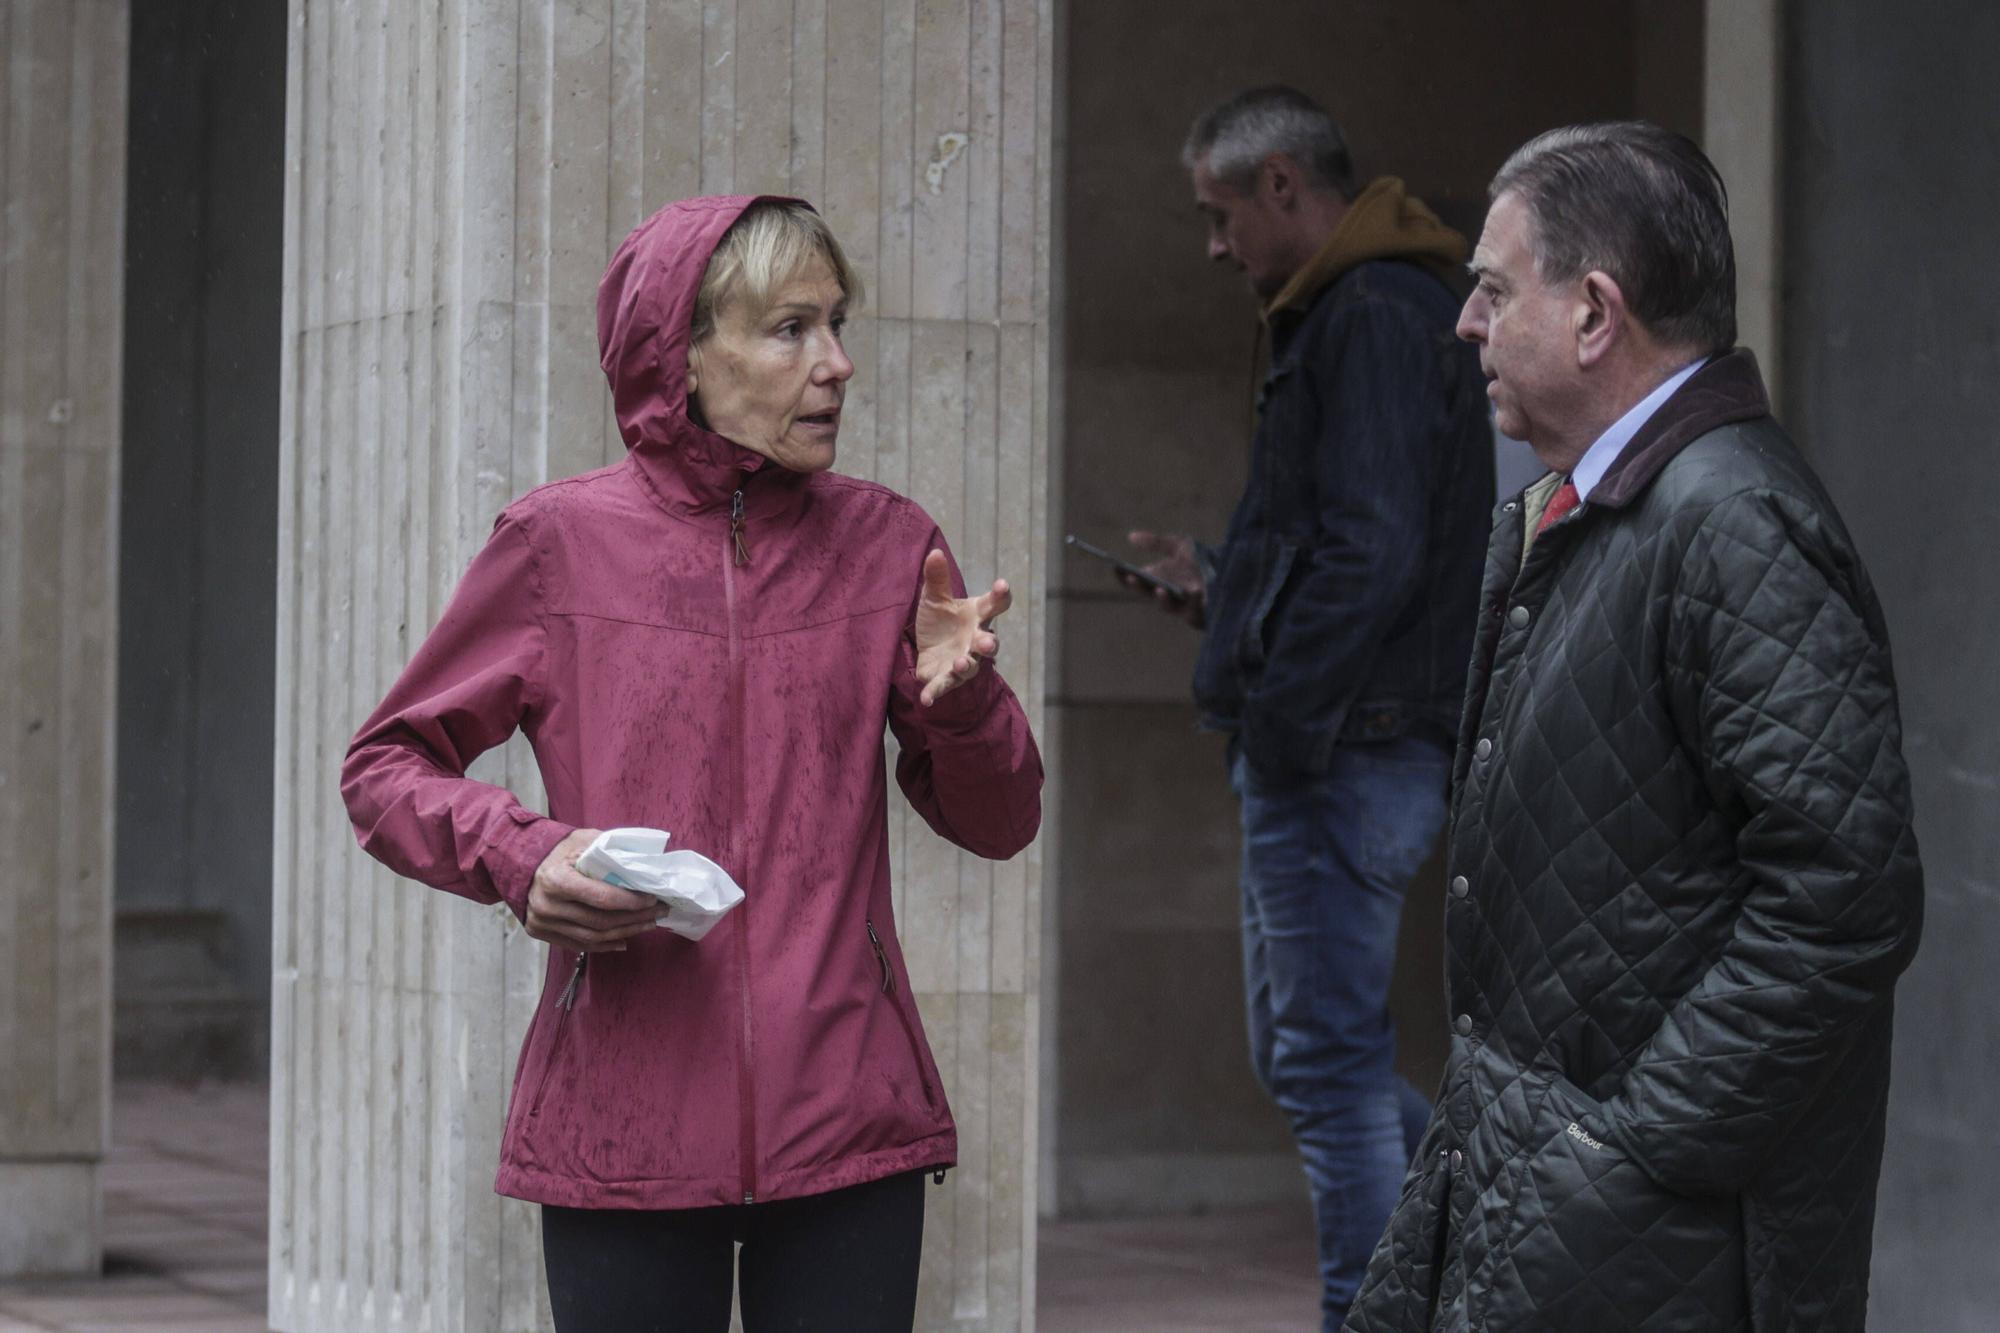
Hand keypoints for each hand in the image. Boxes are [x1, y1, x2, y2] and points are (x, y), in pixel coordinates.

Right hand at [525, 828, 661, 952]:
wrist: (520, 861)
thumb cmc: (558, 849)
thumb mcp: (582, 839)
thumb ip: (611, 849)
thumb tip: (645, 862)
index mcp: (557, 880)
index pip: (602, 898)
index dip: (631, 902)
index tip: (653, 899)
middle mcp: (547, 905)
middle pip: (600, 922)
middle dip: (635, 919)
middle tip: (659, 912)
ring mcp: (542, 922)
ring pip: (593, 938)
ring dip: (625, 933)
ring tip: (648, 925)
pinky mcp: (541, 932)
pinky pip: (579, 945)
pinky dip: (605, 945)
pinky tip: (624, 939)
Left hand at [913, 549, 1010, 706]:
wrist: (928, 648)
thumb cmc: (941, 620)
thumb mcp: (935, 597)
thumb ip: (937, 578)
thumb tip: (934, 552)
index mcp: (977, 616)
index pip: (995, 605)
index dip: (1000, 595)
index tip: (1002, 585)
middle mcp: (975, 640)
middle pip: (988, 643)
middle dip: (988, 643)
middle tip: (987, 642)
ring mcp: (962, 660)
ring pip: (970, 666)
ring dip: (966, 665)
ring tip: (960, 662)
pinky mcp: (945, 678)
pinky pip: (942, 686)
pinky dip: (935, 693)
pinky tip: (926, 700)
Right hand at [1124, 530, 1205, 627]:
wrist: (1230, 570)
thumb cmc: (1201, 560)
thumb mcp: (1178, 546)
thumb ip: (1155, 542)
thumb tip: (1130, 536)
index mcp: (1158, 579)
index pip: (1136, 582)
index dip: (1125, 576)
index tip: (1115, 566)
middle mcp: (1166, 594)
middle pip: (1147, 594)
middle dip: (1139, 587)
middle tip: (1133, 577)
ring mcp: (1181, 606)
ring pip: (1167, 606)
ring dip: (1162, 598)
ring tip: (1160, 588)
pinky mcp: (1198, 615)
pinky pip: (1193, 610)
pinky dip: (1193, 601)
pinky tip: (1193, 591)